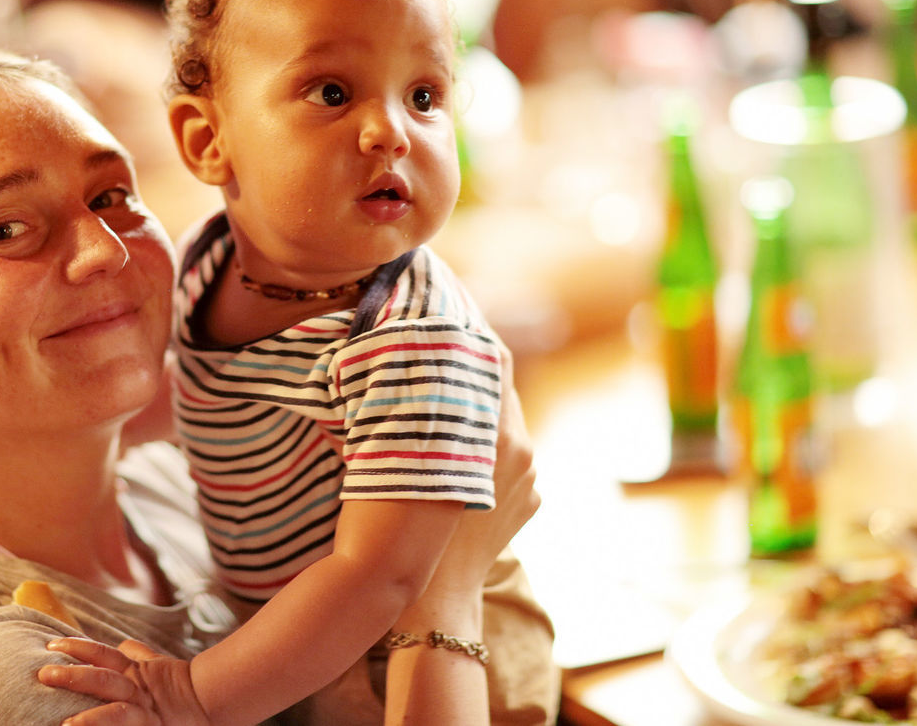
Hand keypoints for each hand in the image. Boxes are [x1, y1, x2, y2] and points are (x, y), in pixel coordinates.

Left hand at [38, 637, 210, 725]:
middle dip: (74, 676)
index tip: (51, 645)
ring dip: (90, 720)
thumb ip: (140, 657)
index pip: (103, 656)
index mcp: (136, 674)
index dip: (77, 648)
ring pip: (115, 715)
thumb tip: (124, 644)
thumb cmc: (180, 688)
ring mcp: (143, 716)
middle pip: (103, 680)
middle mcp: (137, 693)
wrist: (210, 706)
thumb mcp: (159, 668)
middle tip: (45, 674)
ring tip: (66, 725)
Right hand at [412, 343, 539, 612]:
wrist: (434, 598)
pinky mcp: (531, 500)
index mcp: (493, 432)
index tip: (453, 317)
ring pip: (503, 426)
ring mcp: (530, 477)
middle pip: (499, 390)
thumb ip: (403, 410)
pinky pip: (507, 459)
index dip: (474, 336)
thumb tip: (386, 368)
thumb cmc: (401, 526)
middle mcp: (521, 449)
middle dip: (471, 376)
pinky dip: (486, 450)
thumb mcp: (395, 456)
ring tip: (444, 410)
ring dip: (477, 415)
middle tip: (440, 357)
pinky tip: (455, 456)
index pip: (494, 361)